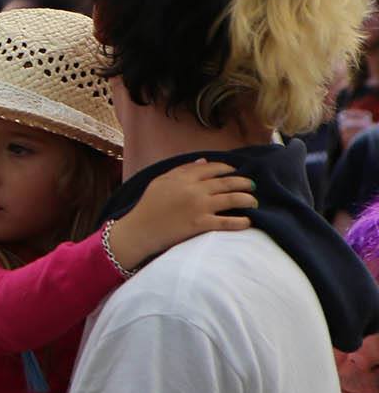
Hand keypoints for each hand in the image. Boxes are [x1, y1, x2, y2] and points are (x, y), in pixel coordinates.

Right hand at [108, 159, 255, 270]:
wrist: (138, 231)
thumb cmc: (147, 206)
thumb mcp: (160, 182)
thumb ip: (182, 170)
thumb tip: (203, 162)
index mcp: (184, 178)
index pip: (212, 168)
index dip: (227, 168)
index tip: (235, 171)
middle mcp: (194, 190)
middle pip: (227, 182)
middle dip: (243, 182)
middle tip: (252, 185)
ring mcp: (199, 207)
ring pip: (232, 199)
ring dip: (247, 199)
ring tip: (254, 201)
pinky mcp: (200, 224)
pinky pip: (227, 222)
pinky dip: (240, 222)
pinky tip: (248, 221)